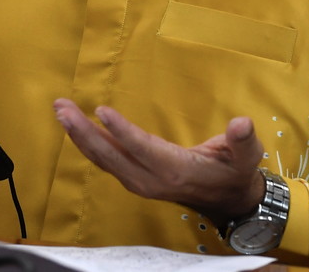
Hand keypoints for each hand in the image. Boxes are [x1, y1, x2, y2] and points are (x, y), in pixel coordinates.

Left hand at [53, 98, 265, 224]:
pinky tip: (74, 127)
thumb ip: (244, 140)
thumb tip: (242, 124)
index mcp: (176, 170)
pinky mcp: (135, 179)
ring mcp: (141, 182)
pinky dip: (88, 144)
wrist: (230, 201)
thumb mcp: (247, 155)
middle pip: (112, 156)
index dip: (122, 131)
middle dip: (85, 132)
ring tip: (61, 111)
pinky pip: (106, 162)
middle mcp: (151, 179)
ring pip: (104, 160)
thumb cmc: (236, 171)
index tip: (101, 111)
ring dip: (79, 136)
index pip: (143, 148)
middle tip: (62, 107)